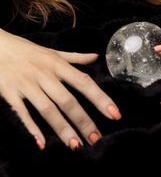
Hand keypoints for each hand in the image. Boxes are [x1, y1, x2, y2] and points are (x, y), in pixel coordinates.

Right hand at [0, 29, 120, 148]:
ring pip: (48, 109)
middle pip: (67, 100)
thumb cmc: (27, 50)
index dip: (100, 98)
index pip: (83, 82)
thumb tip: (96, 57)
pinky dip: (32, 128)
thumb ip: (75, 57)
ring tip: (75, 145)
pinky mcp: (10, 92)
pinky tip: (42, 143)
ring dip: (62, 128)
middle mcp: (44, 74)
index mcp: (57, 64)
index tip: (114, 113)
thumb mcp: (52, 51)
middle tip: (96, 138)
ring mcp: (27, 84)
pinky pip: (23, 112)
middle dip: (83, 121)